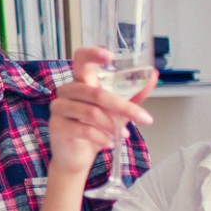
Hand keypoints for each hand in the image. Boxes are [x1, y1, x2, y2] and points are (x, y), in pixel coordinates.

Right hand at [48, 48, 155, 174]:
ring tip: (122, 135)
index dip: (93, 54)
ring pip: (91, 112)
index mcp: (81, 81)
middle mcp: (67, 91)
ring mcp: (59, 108)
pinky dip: (102, 138)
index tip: (110, 56)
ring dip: (112, 126)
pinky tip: (109, 143)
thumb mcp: (117, 111)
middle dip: (123, 107)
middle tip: (143, 118)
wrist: (76, 156)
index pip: (81, 60)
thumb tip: (153, 75)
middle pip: (95, 93)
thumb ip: (133, 94)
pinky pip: (84, 129)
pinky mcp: (57, 126)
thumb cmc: (95, 128)